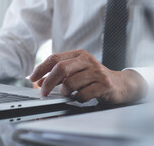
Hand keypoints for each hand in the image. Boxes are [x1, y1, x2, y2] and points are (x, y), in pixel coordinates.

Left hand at [29, 50, 146, 103]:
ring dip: (64, 91)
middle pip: (60, 68)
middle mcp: (87, 60)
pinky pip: (82, 94)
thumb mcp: (78, 70)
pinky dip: (77, 99)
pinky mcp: (104, 84)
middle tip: (42, 92)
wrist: (121, 84)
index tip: (32, 78)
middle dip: (47, 81)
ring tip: (67, 94)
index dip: (41, 68)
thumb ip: (60, 73)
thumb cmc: (94, 78)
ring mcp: (97, 71)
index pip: (54, 58)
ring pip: (70, 82)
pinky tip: (80, 98)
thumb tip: (38, 81)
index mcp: (79, 54)